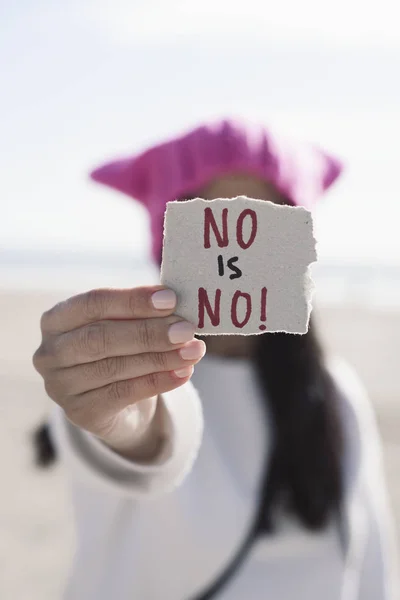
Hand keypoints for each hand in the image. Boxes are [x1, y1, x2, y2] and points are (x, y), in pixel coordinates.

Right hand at [33, 287, 204, 456]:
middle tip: (186, 329)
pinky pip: (123, 394)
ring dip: (160, 357)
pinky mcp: (80, 413)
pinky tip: (183, 372)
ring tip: (193, 350)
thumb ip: (142, 313)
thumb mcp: (125, 326)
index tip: (171, 299)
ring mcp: (60, 386)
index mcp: (56, 319)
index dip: (133, 300)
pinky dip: (158, 381)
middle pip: (101, 337)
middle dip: (149, 332)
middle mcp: (50, 352)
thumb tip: (176, 303)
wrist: (118, 404)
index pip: (93, 303)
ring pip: (114, 367)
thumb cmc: (120, 350)